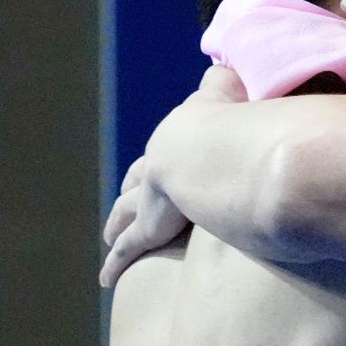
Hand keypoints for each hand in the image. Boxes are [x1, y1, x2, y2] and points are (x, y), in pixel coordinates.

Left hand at [99, 67, 246, 286]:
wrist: (211, 149)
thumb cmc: (239, 121)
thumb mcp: (240, 96)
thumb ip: (236, 84)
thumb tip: (232, 67)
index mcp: (186, 132)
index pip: (176, 140)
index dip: (172, 147)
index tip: (167, 152)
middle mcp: (161, 160)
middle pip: (141, 175)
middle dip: (134, 184)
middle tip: (128, 190)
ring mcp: (150, 195)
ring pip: (128, 210)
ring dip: (119, 220)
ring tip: (111, 232)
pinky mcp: (148, 226)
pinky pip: (129, 248)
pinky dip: (116, 261)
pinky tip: (105, 278)